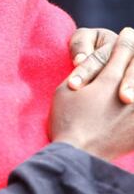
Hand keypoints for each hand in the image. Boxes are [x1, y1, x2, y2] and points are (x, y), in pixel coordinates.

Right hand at [51, 28, 133, 160]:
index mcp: (108, 80)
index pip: (123, 51)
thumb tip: (91, 58)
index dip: (125, 42)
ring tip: (133, 77)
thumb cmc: (66, 121)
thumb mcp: (66, 90)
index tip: (128, 35)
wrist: (78, 158)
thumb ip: (83, 71)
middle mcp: (128, 93)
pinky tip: (133, 102)